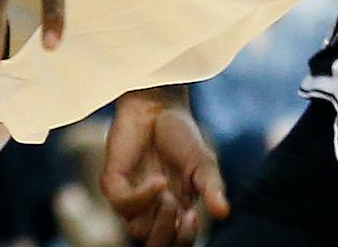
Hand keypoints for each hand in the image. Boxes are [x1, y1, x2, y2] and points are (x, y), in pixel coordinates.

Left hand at [99, 86, 228, 245]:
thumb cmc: (180, 135)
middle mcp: (150, 208)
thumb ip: (212, 189)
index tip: (193, 217)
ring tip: (168, 194)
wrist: (157, 106)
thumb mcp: (204, 164)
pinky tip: (157, 181)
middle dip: (170, 235)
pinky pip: (122, 204)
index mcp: (174, 210)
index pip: (174, 243)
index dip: (184, 239)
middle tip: (183, 212)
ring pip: (136, 231)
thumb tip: (224, 214)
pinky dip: (141, 197)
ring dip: (157, 218)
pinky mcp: (113, 181)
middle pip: (154, 245)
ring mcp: (130, 195)